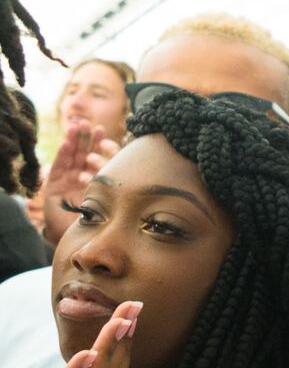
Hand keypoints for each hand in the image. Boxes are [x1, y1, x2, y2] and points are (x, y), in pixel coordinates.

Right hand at [40, 119, 121, 244]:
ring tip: (79, 127)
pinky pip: (59, 167)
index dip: (107, 147)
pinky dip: (62, 155)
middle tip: (97, 127)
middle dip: (92, 139)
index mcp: (101, 179)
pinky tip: (66, 144)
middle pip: (88, 152)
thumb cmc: (103, 224)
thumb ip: (127, 190)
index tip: (112, 138)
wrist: (80, 241)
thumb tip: (155, 177)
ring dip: (76, 141)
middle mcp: (85, 177)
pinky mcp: (55, 185)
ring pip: (73, 156)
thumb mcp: (117, 202)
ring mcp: (69, 180)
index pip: (105, 159)